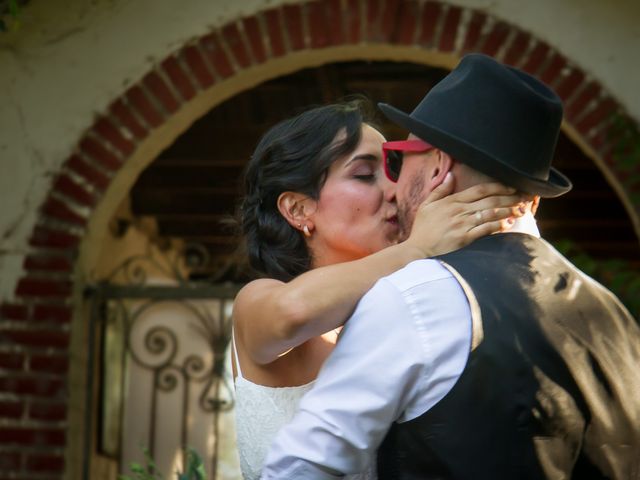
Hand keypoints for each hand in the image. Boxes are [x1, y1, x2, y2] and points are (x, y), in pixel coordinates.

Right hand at [404, 173, 525, 256]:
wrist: (417, 250)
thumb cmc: (422, 230)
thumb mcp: (426, 206)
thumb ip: (440, 190)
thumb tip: (451, 175)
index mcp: (452, 201)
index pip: (480, 190)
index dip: (498, 187)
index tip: (512, 187)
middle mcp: (459, 210)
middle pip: (490, 200)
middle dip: (510, 197)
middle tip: (524, 197)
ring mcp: (463, 224)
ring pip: (491, 213)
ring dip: (508, 210)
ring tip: (521, 209)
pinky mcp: (465, 238)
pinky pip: (486, 229)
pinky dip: (498, 225)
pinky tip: (508, 223)